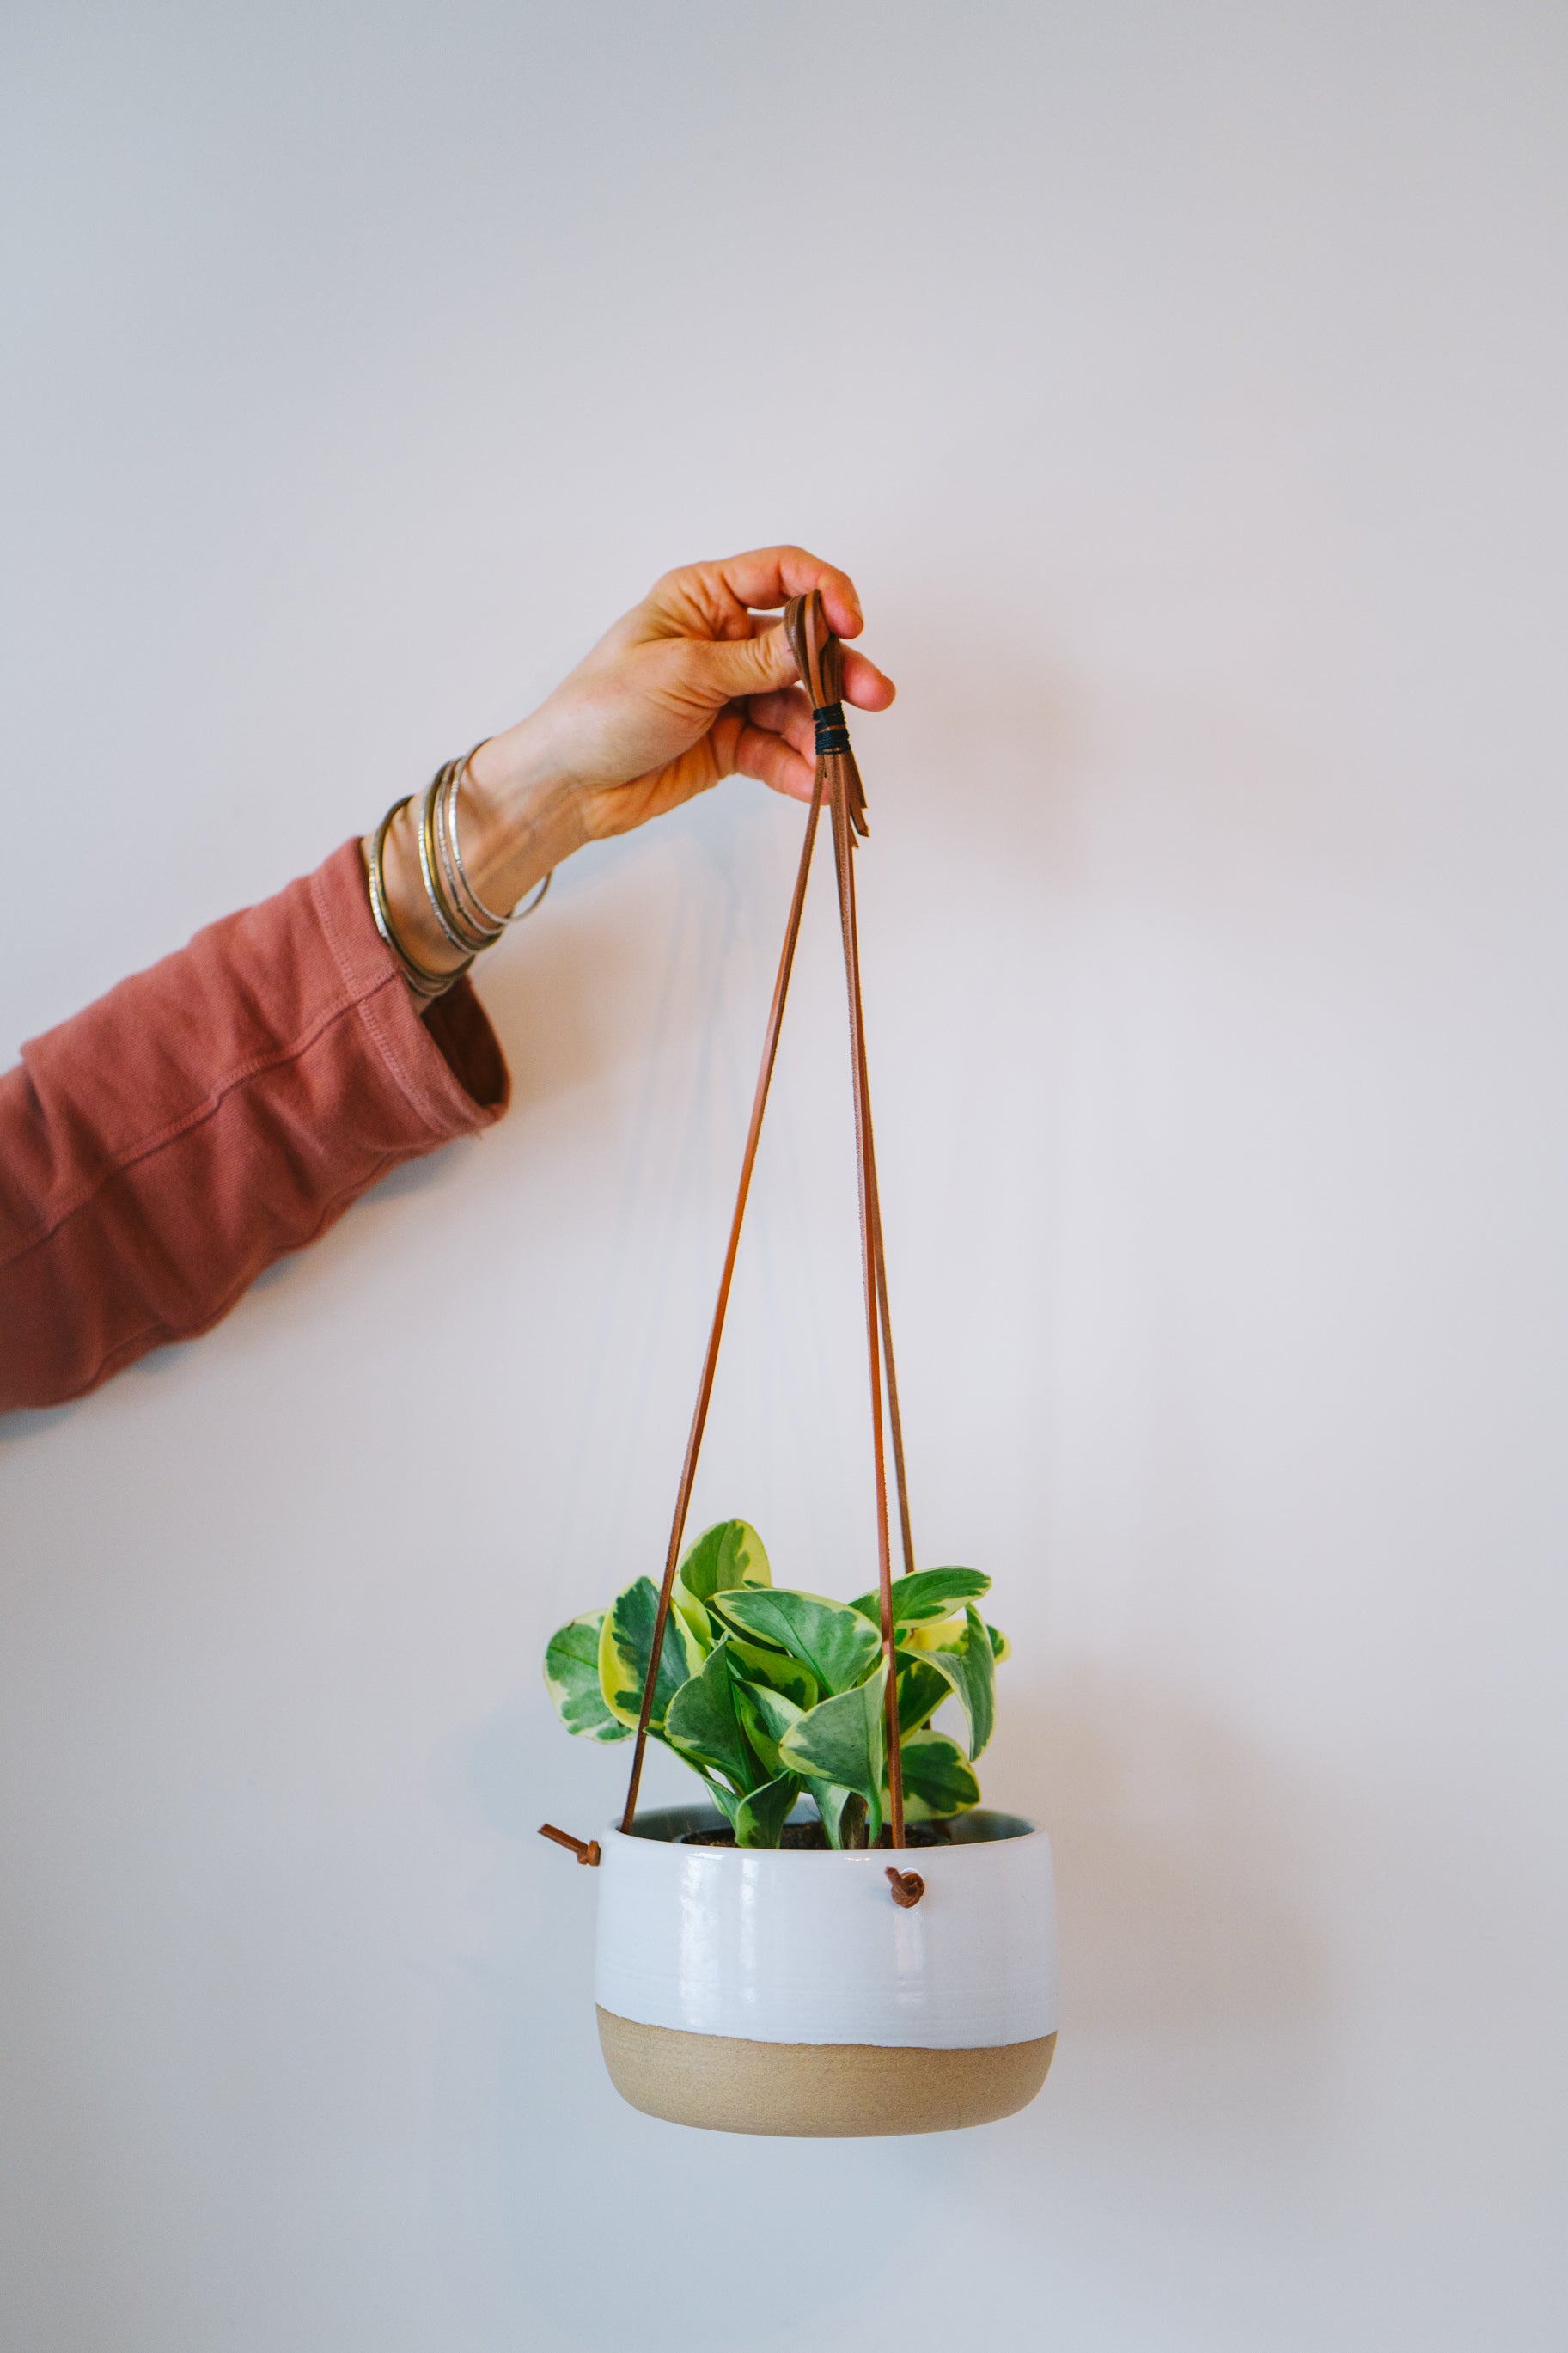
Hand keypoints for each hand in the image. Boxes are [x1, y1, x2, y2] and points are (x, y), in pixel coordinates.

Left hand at [370, 547, 894, 988]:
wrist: (567, 787)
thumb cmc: (601, 710)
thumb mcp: (682, 673)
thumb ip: (756, 660)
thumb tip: (818, 640)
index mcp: (701, 599)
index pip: (781, 575)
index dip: (825, 592)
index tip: (852, 622)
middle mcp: (722, 640)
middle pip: (801, 646)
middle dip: (839, 672)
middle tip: (874, 696)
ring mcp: (729, 693)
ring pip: (795, 703)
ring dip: (820, 729)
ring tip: (832, 759)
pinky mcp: (732, 743)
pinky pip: (778, 749)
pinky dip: (797, 766)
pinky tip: (811, 783)